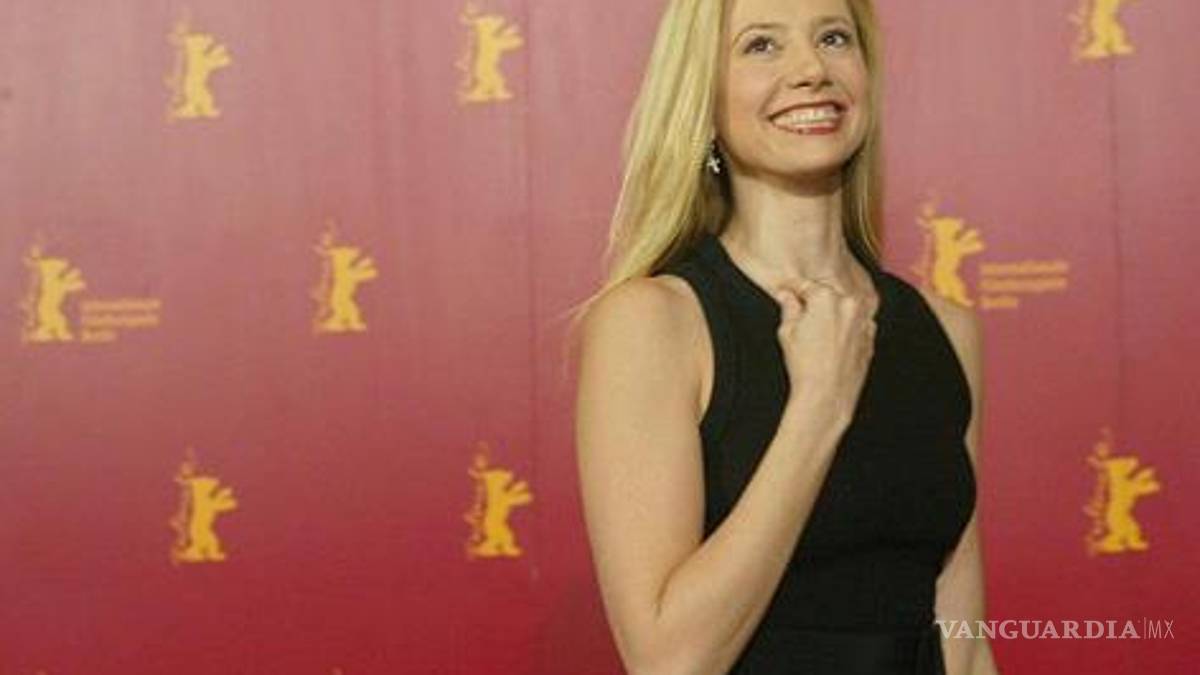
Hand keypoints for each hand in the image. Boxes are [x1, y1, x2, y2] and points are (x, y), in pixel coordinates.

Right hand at [773, 276, 878, 427]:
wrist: (827, 395)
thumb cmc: (805, 366)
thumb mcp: (787, 332)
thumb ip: (789, 307)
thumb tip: (786, 296)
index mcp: (826, 297)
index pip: (804, 286)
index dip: (791, 288)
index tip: (784, 291)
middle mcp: (849, 304)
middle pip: (827, 294)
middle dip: (813, 301)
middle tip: (798, 313)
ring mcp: (863, 320)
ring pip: (843, 308)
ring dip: (831, 314)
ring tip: (815, 333)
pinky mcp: (870, 337)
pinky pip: (855, 324)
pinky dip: (844, 327)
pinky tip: (830, 343)